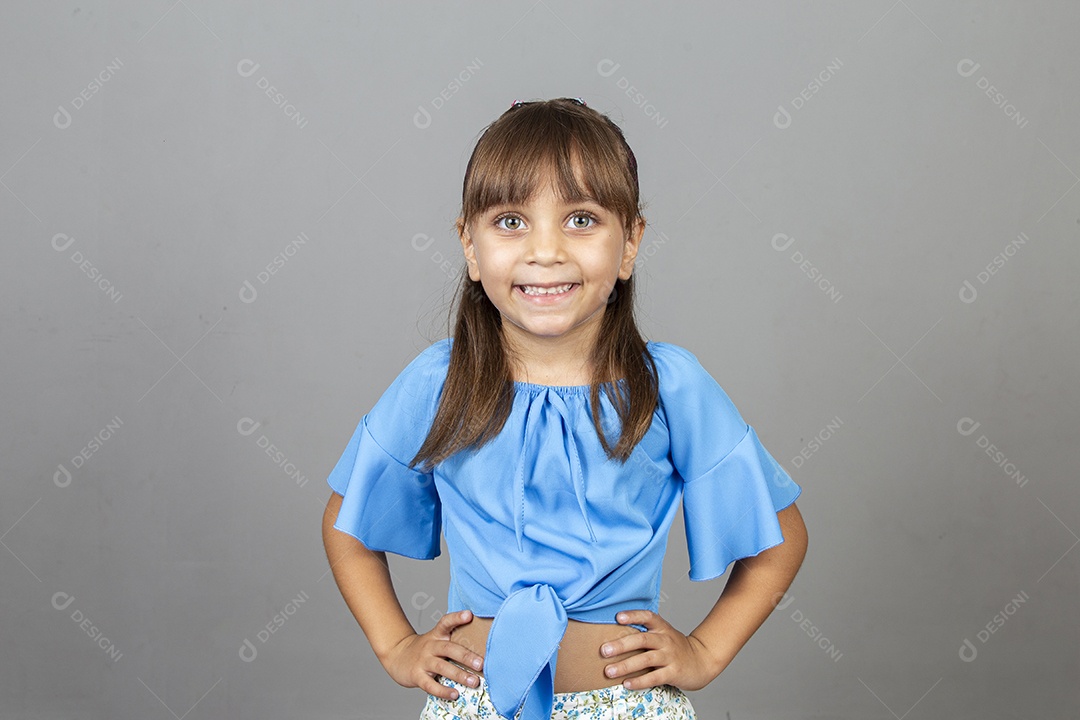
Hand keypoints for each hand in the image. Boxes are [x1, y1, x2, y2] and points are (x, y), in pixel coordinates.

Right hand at [381, 610, 484, 700]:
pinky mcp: (417, 675)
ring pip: (442, 667)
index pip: (446, 622)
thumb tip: (484, 647)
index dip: (457, 618)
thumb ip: (455, 640)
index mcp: (437, 635)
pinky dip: (443, 691)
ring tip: (474, 681)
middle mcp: (430, 646)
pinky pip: (430, 685)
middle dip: (466, 656)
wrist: (397, 656)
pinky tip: (455, 694)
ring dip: (459, 675)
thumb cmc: (426, 649)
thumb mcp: (437, 639)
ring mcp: (423, 661)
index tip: (469, 615)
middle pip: (449, 648)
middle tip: (481, 663)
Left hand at [599, 610, 718, 691]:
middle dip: (621, 645)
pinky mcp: (674, 672)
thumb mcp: (663, 634)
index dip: (633, 615)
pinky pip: (654, 677)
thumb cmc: (674, 647)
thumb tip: (613, 636)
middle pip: (642, 639)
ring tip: (609, 671)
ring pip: (646, 659)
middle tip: (604, 651)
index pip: (647, 616)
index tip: (617, 617)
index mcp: (662, 627)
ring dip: (625, 665)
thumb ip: (644, 632)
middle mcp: (665, 639)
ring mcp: (670, 656)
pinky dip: (639, 681)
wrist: (701, 660)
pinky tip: (626, 684)